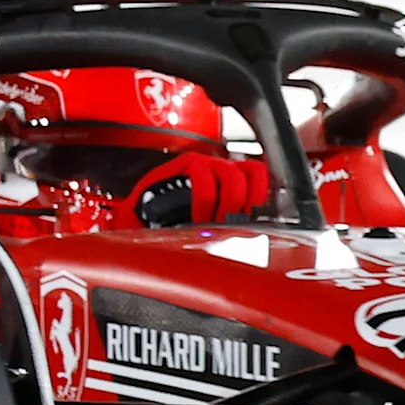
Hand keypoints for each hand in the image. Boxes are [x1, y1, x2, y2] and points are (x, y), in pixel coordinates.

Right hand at [132, 154, 280, 227]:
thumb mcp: (214, 228)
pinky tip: (197, 218)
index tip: (257, 220)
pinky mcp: (186, 164)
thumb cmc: (178, 227)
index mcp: (236, 182)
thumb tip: (258, 240)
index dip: (262, 197)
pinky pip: (203, 176)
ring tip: (214, 225)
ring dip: (226, 206)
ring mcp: (206, 164)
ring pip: (231, 176)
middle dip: (243, 206)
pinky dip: (204, 201)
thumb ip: (234, 227)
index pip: (260, 177)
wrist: (143, 222)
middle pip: (251, 175)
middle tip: (231, 228)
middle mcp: (224, 169)